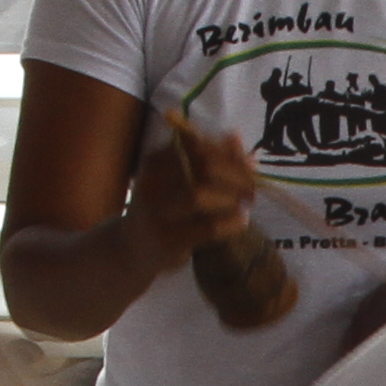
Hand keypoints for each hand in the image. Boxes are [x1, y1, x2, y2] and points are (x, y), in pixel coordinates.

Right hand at [124, 119, 260, 275]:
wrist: (132, 248)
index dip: (229, 153)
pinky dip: (230, 223)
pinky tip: (241, 220)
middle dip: (236, 176)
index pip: (199, 146)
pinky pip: (206, 228)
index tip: (249, 165)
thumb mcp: (180, 179)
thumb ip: (208, 157)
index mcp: (156, 160)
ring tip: (246, 202)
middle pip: (202, 167)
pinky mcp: (168, 240)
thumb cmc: (164, 208)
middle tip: (253, 187)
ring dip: (231, 197)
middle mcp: (151, 182)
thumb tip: (236, 137)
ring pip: (200, 195)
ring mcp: (156, 212)